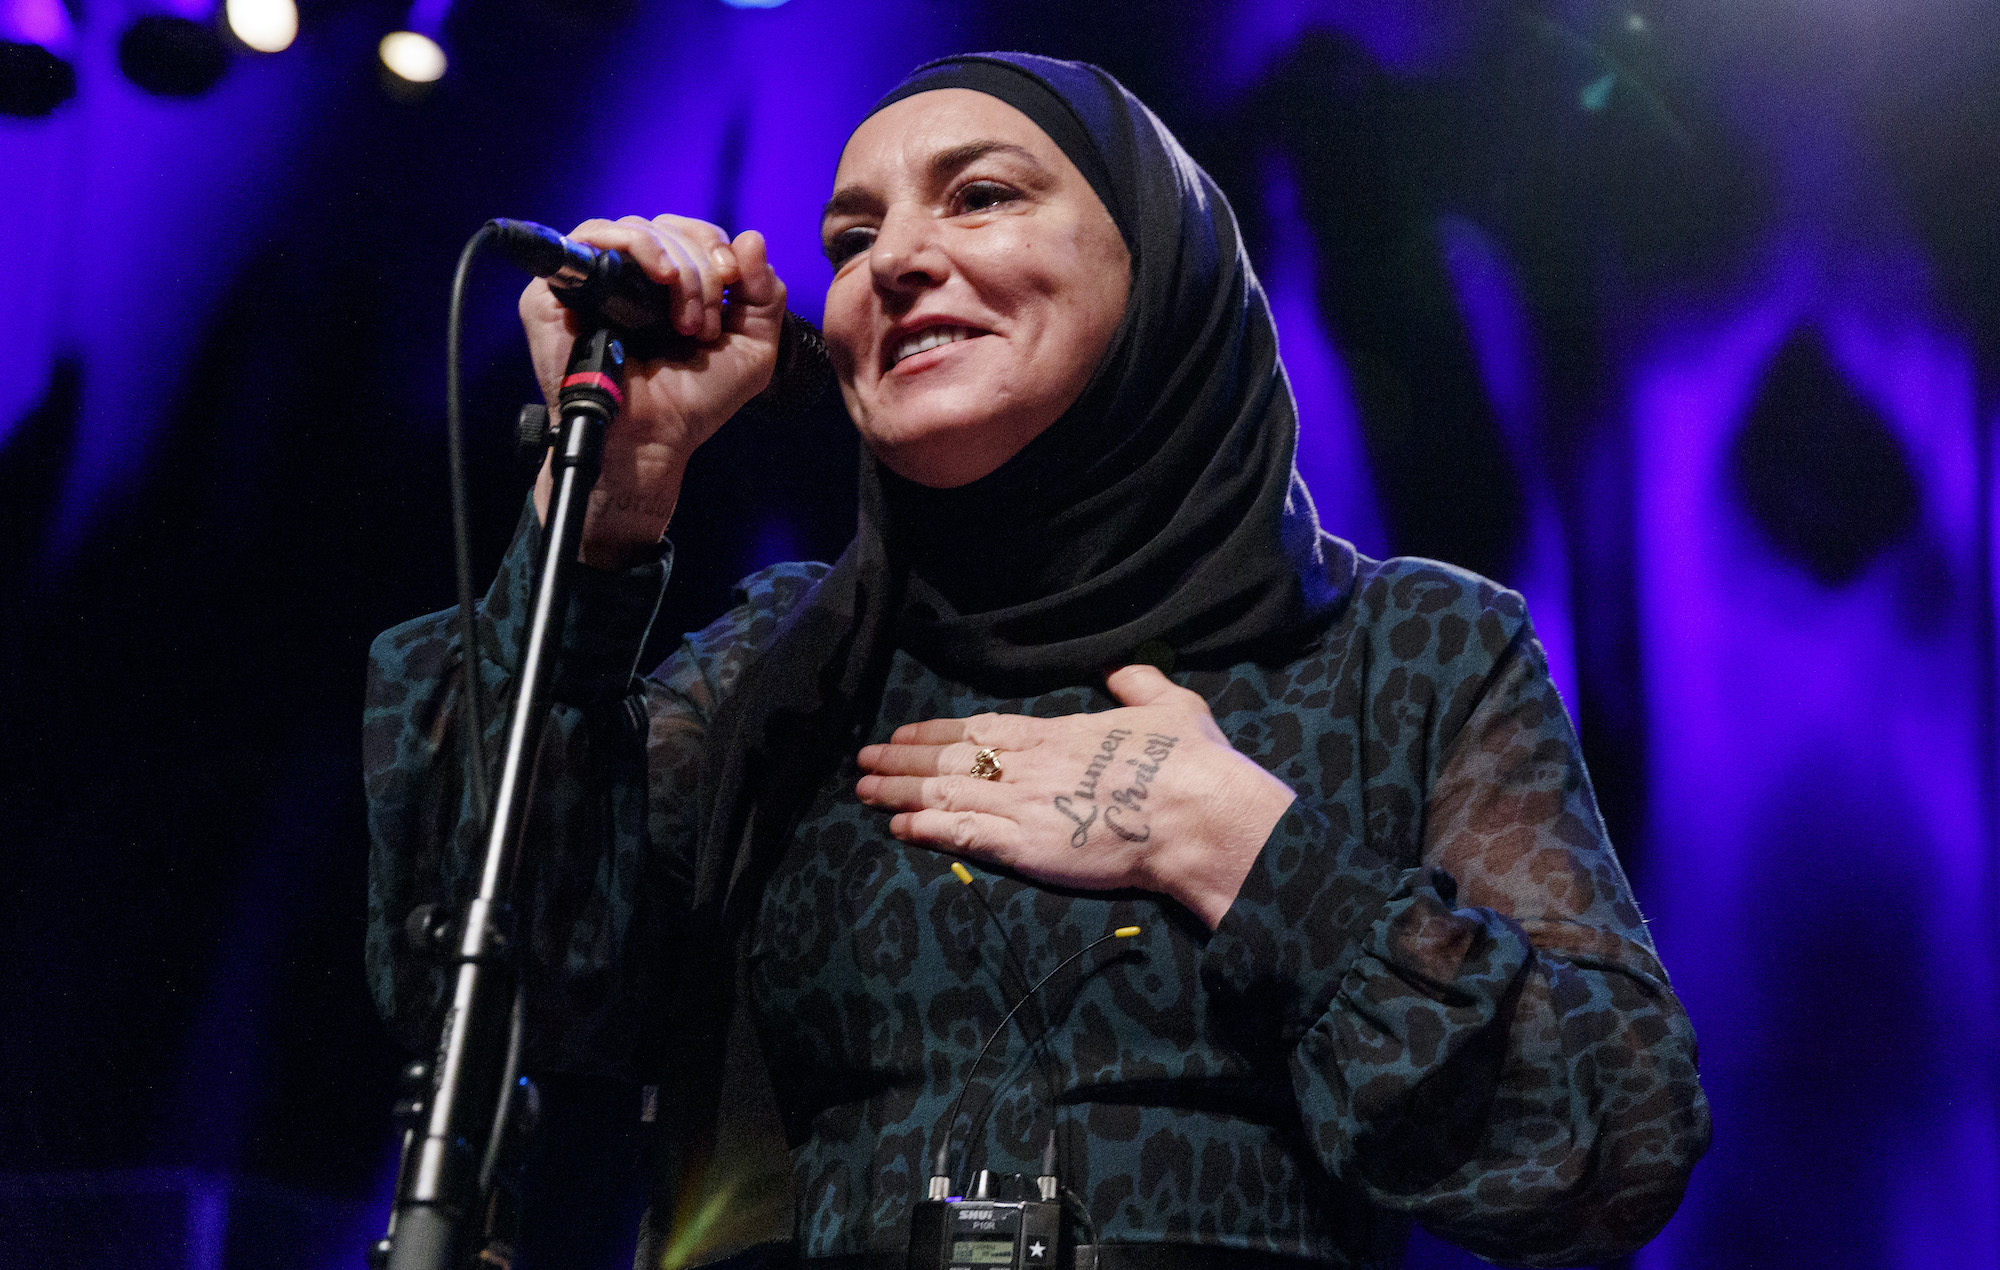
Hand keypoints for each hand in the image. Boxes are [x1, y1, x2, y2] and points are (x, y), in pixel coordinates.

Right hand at [521, 214, 786, 566]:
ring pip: (638, 228)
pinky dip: (636, 246)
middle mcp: (630, 276)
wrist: (652, 437)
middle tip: (706, 324)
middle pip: (670, 227)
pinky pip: (593, 234)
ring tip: (685, 321)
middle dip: (703, 269)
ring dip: (678, 267)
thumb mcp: (752, 349)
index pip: (693, 233)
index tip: (734, 284)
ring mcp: (594, 278)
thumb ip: (764, 294)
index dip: (718, 249)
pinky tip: (660, 277)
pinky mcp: (558, 287)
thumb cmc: (695, 401)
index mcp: (670, 284)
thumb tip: (752, 237)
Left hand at [854, 665, 1296, 928]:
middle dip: (903, 759)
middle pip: (952, 758)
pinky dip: (927, 829)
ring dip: (901, 791)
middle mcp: (1028, 764)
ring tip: (864, 791)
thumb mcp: (1170, 705)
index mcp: (1057, 732)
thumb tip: (1120, 670)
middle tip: (865, 760)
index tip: (906, 733)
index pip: (982, 728)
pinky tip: (898, 827)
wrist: (1196, 813)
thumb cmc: (1189, 761)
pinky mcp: (1024, 845)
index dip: (938, 731)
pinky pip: (963, 834)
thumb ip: (1137, 685)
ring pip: (946, 793)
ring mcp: (1022, 804)